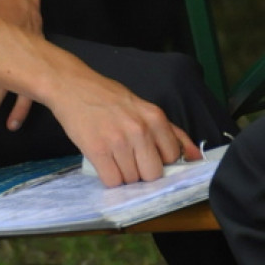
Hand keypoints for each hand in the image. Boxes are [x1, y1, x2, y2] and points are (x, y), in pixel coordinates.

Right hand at [48, 70, 200, 186]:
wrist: (69, 84)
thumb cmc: (106, 96)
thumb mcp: (142, 106)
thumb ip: (170, 132)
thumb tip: (195, 157)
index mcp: (154, 117)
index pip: (172, 158)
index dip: (158, 159)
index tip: (146, 154)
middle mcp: (139, 129)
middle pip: (153, 174)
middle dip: (141, 171)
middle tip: (127, 157)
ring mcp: (118, 140)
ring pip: (131, 180)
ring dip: (122, 174)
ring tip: (112, 155)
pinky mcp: (97, 150)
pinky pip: (112, 181)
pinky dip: (108, 177)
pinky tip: (103, 161)